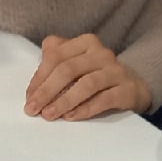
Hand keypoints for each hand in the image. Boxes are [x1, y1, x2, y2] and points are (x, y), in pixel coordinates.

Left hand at [24, 34, 150, 119]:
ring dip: (64, 101)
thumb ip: (53, 66)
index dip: (39, 78)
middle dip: (47, 91)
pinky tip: (71, 117)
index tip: (29, 98)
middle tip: (33, 110)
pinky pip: (104, 99)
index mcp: (85, 43)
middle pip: (68, 69)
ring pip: (86, 84)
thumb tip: (33, 89)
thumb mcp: (75, 64)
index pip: (56, 56)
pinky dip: (85, 109)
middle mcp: (101, 53)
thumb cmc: (95, 76)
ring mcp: (116, 71)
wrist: (132, 87)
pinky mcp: (127, 89)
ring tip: (49, 115)